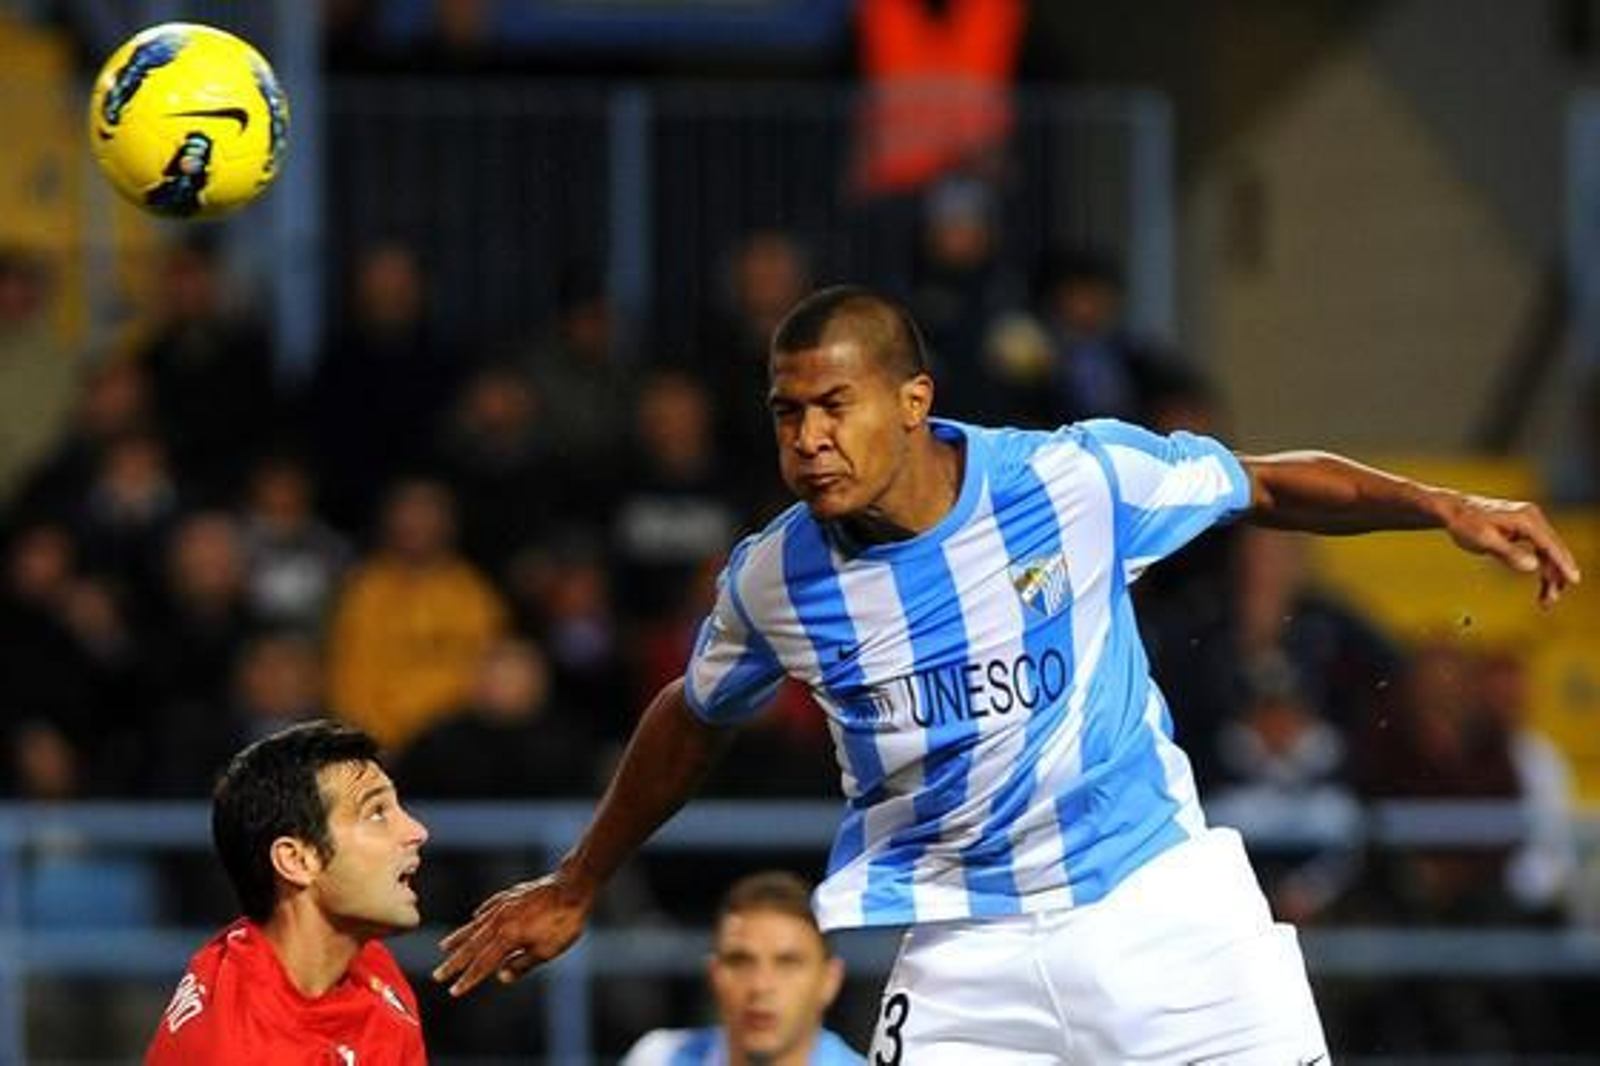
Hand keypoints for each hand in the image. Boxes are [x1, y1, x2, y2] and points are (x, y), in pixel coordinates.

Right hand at [432, 869, 593, 996]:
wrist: (573, 886)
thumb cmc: (563, 922)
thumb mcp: (547, 951)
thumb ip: (522, 964)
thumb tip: (500, 976)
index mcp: (507, 938)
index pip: (482, 964)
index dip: (468, 979)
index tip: (453, 991)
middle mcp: (500, 921)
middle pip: (472, 946)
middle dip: (454, 963)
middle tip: (437, 975)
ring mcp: (504, 906)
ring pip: (476, 925)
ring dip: (459, 938)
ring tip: (444, 947)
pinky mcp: (511, 895)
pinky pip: (489, 908)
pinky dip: (479, 916)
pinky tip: (474, 918)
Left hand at [1443, 495, 1581, 607]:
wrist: (1453, 511)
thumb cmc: (1465, 524)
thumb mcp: (1483, 540)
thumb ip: (1508, 553)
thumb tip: (1533, 566)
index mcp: (1525, 519)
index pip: (1550, 544)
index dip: (1562, 564)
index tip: (1573, 580)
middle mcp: (1532, 518)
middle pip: (1553, 550)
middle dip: (1556, 576)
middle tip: (1550, 601)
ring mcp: (1529, 523)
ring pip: (1548, 552)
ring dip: (1550, 575)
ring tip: (1546, 601)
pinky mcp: (1524, 530)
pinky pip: (1540, 550)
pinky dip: (1542, 567)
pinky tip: (1543, 584)